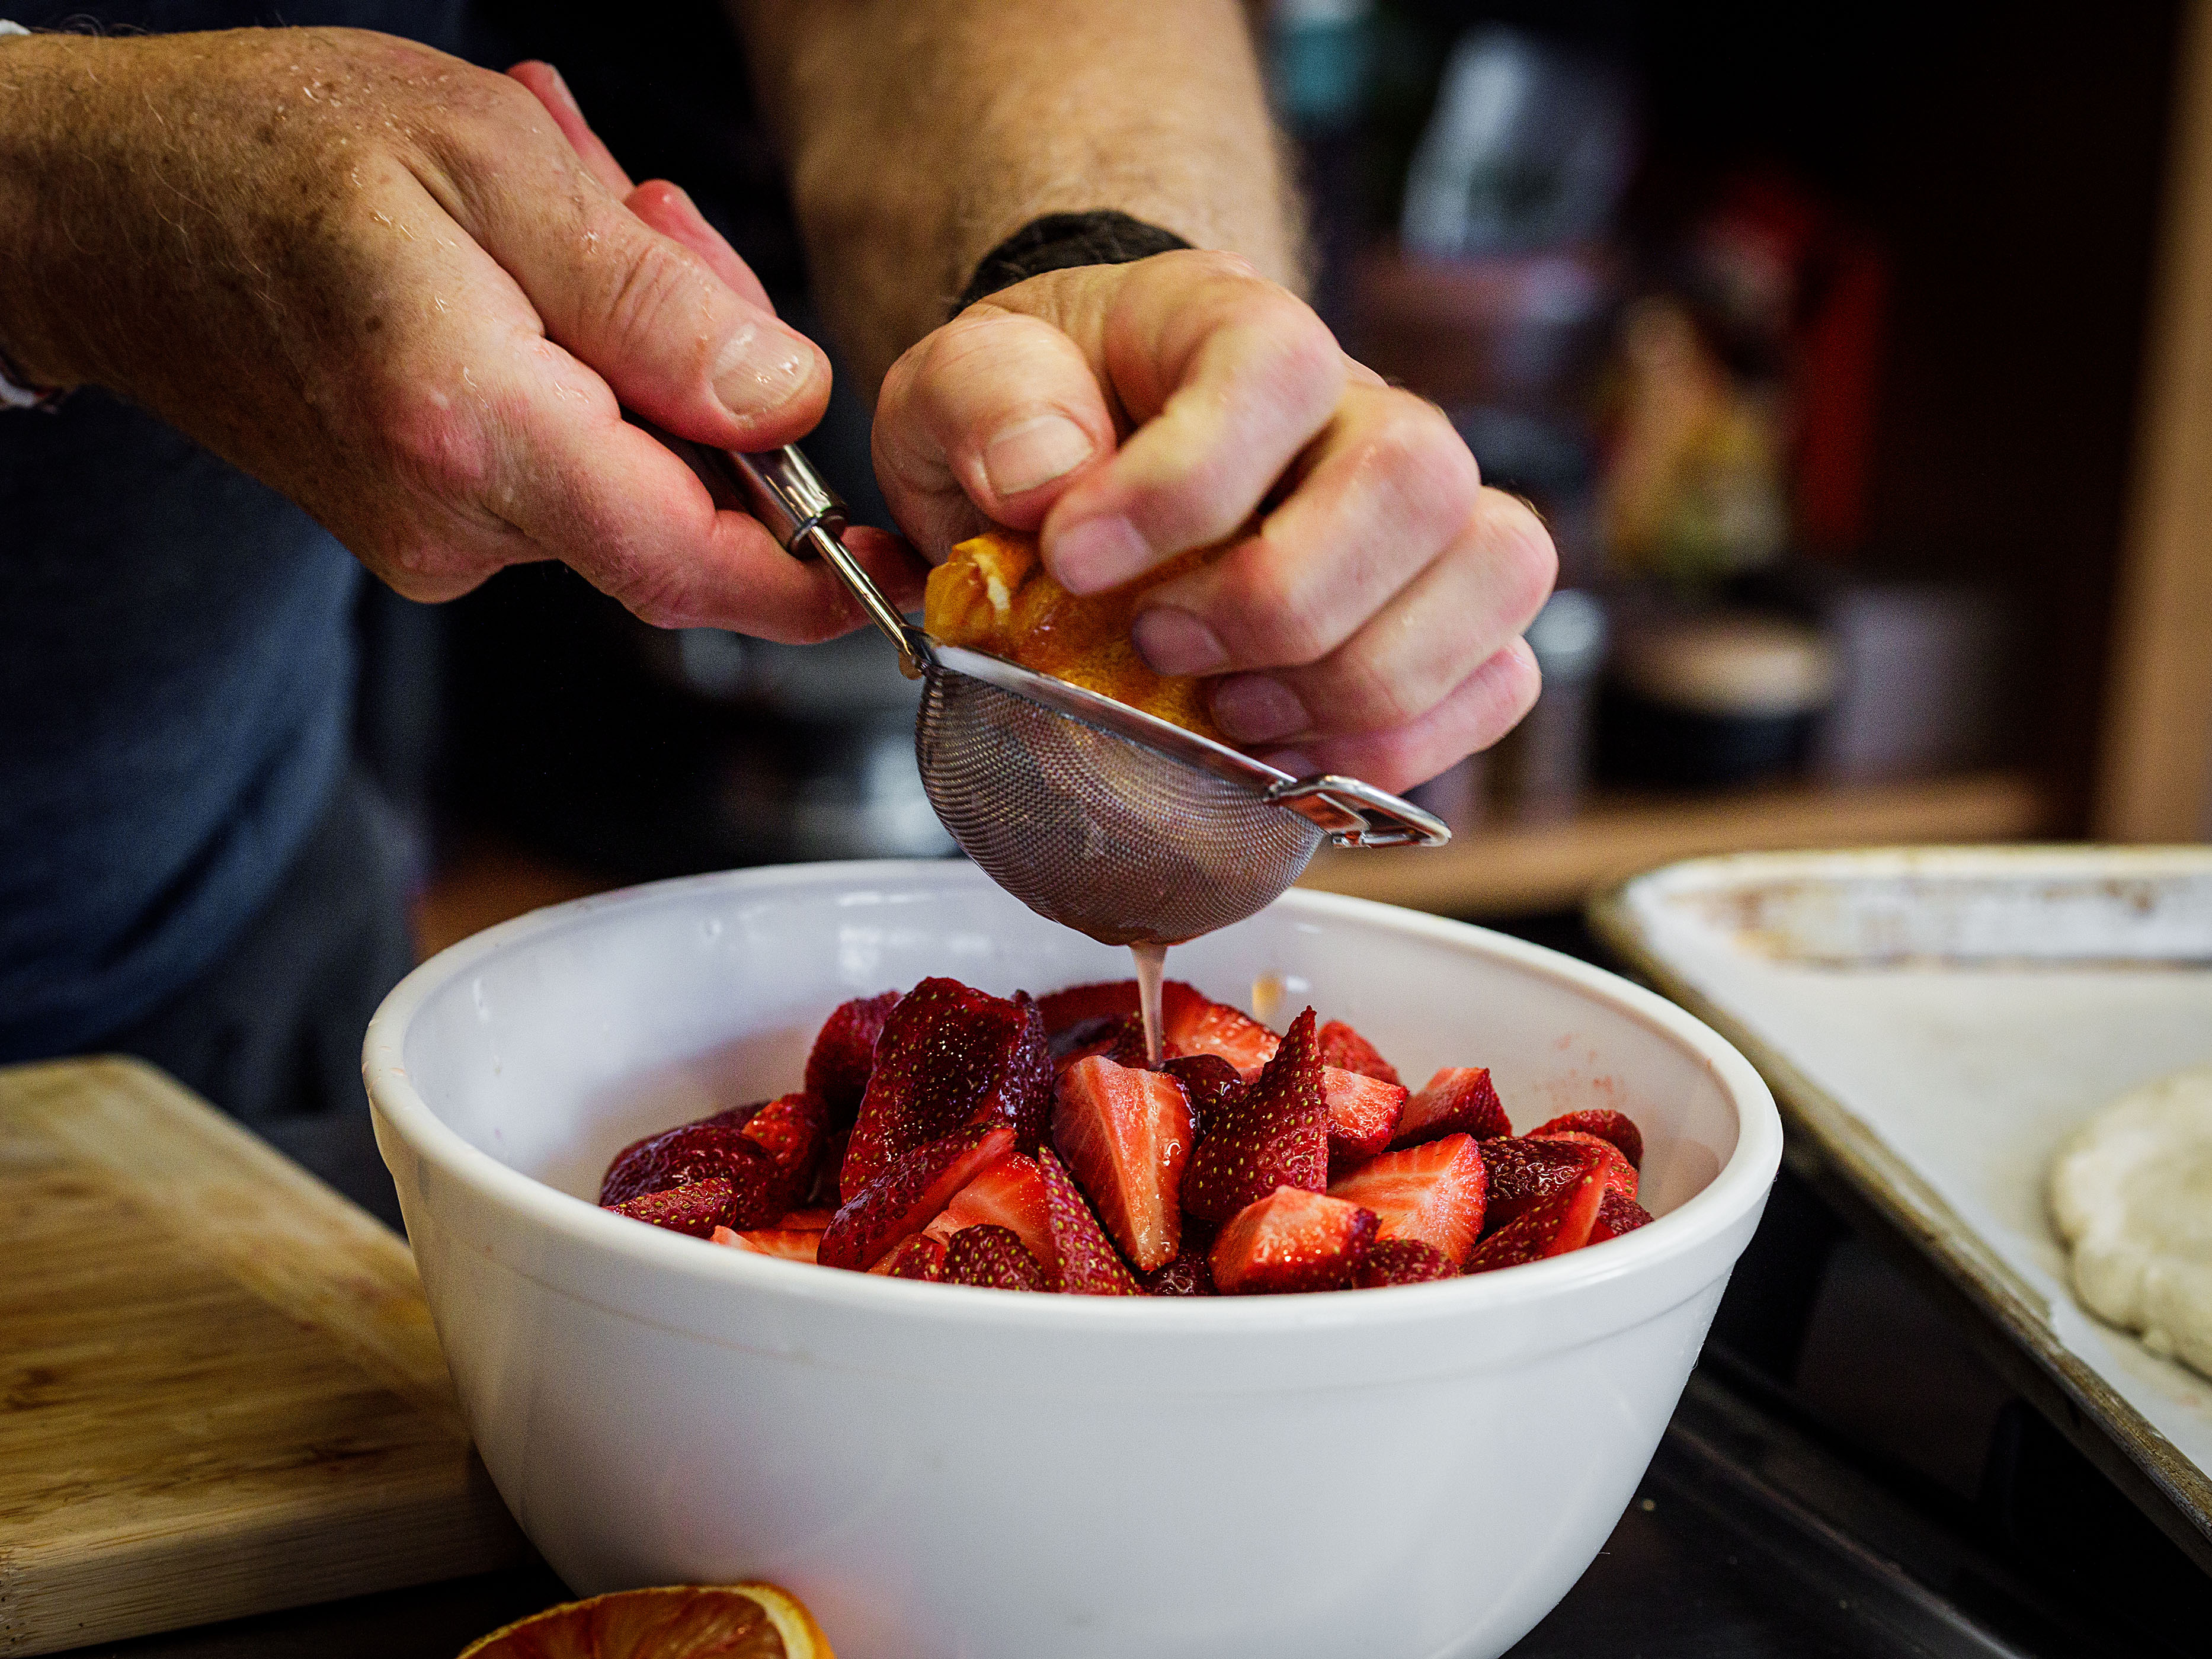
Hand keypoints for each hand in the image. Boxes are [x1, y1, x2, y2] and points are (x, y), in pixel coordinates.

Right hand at [0, 28, 921, 637]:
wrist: (105, 205)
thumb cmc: (272, 150)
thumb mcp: (494, 162)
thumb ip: (654, 301)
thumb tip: (785, 401)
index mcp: (470, 429)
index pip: (685, 562)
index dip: (809, 581)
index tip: (889, 574)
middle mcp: (453, 520)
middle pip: (679, 504)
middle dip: (712, 373)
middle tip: (651, 216)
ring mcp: (435, 535)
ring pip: (628, 473)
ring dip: (642, 351)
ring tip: (560, 221)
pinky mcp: (428, 522)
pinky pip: (566, 463)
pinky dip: (583, 372)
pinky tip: (522, 277)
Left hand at [870, 252, 1554, 790]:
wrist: (1084, 460)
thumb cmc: (1040, 424)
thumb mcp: (958, 386)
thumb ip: (983, 402)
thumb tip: (1044, 479)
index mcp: (1235, 327)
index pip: (1278, 368)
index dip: (1184, 483)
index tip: (1073, 558)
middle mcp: (1361, 410)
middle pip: (1418, 479)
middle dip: (1280, 601)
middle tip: (1158, 646)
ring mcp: (1423, 517)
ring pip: (1494, 577)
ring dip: (1352, 685)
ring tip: (1228, 714)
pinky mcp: (1447, 620)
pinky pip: (1502, 681)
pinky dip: (1401, 747)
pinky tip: (1288, 754)